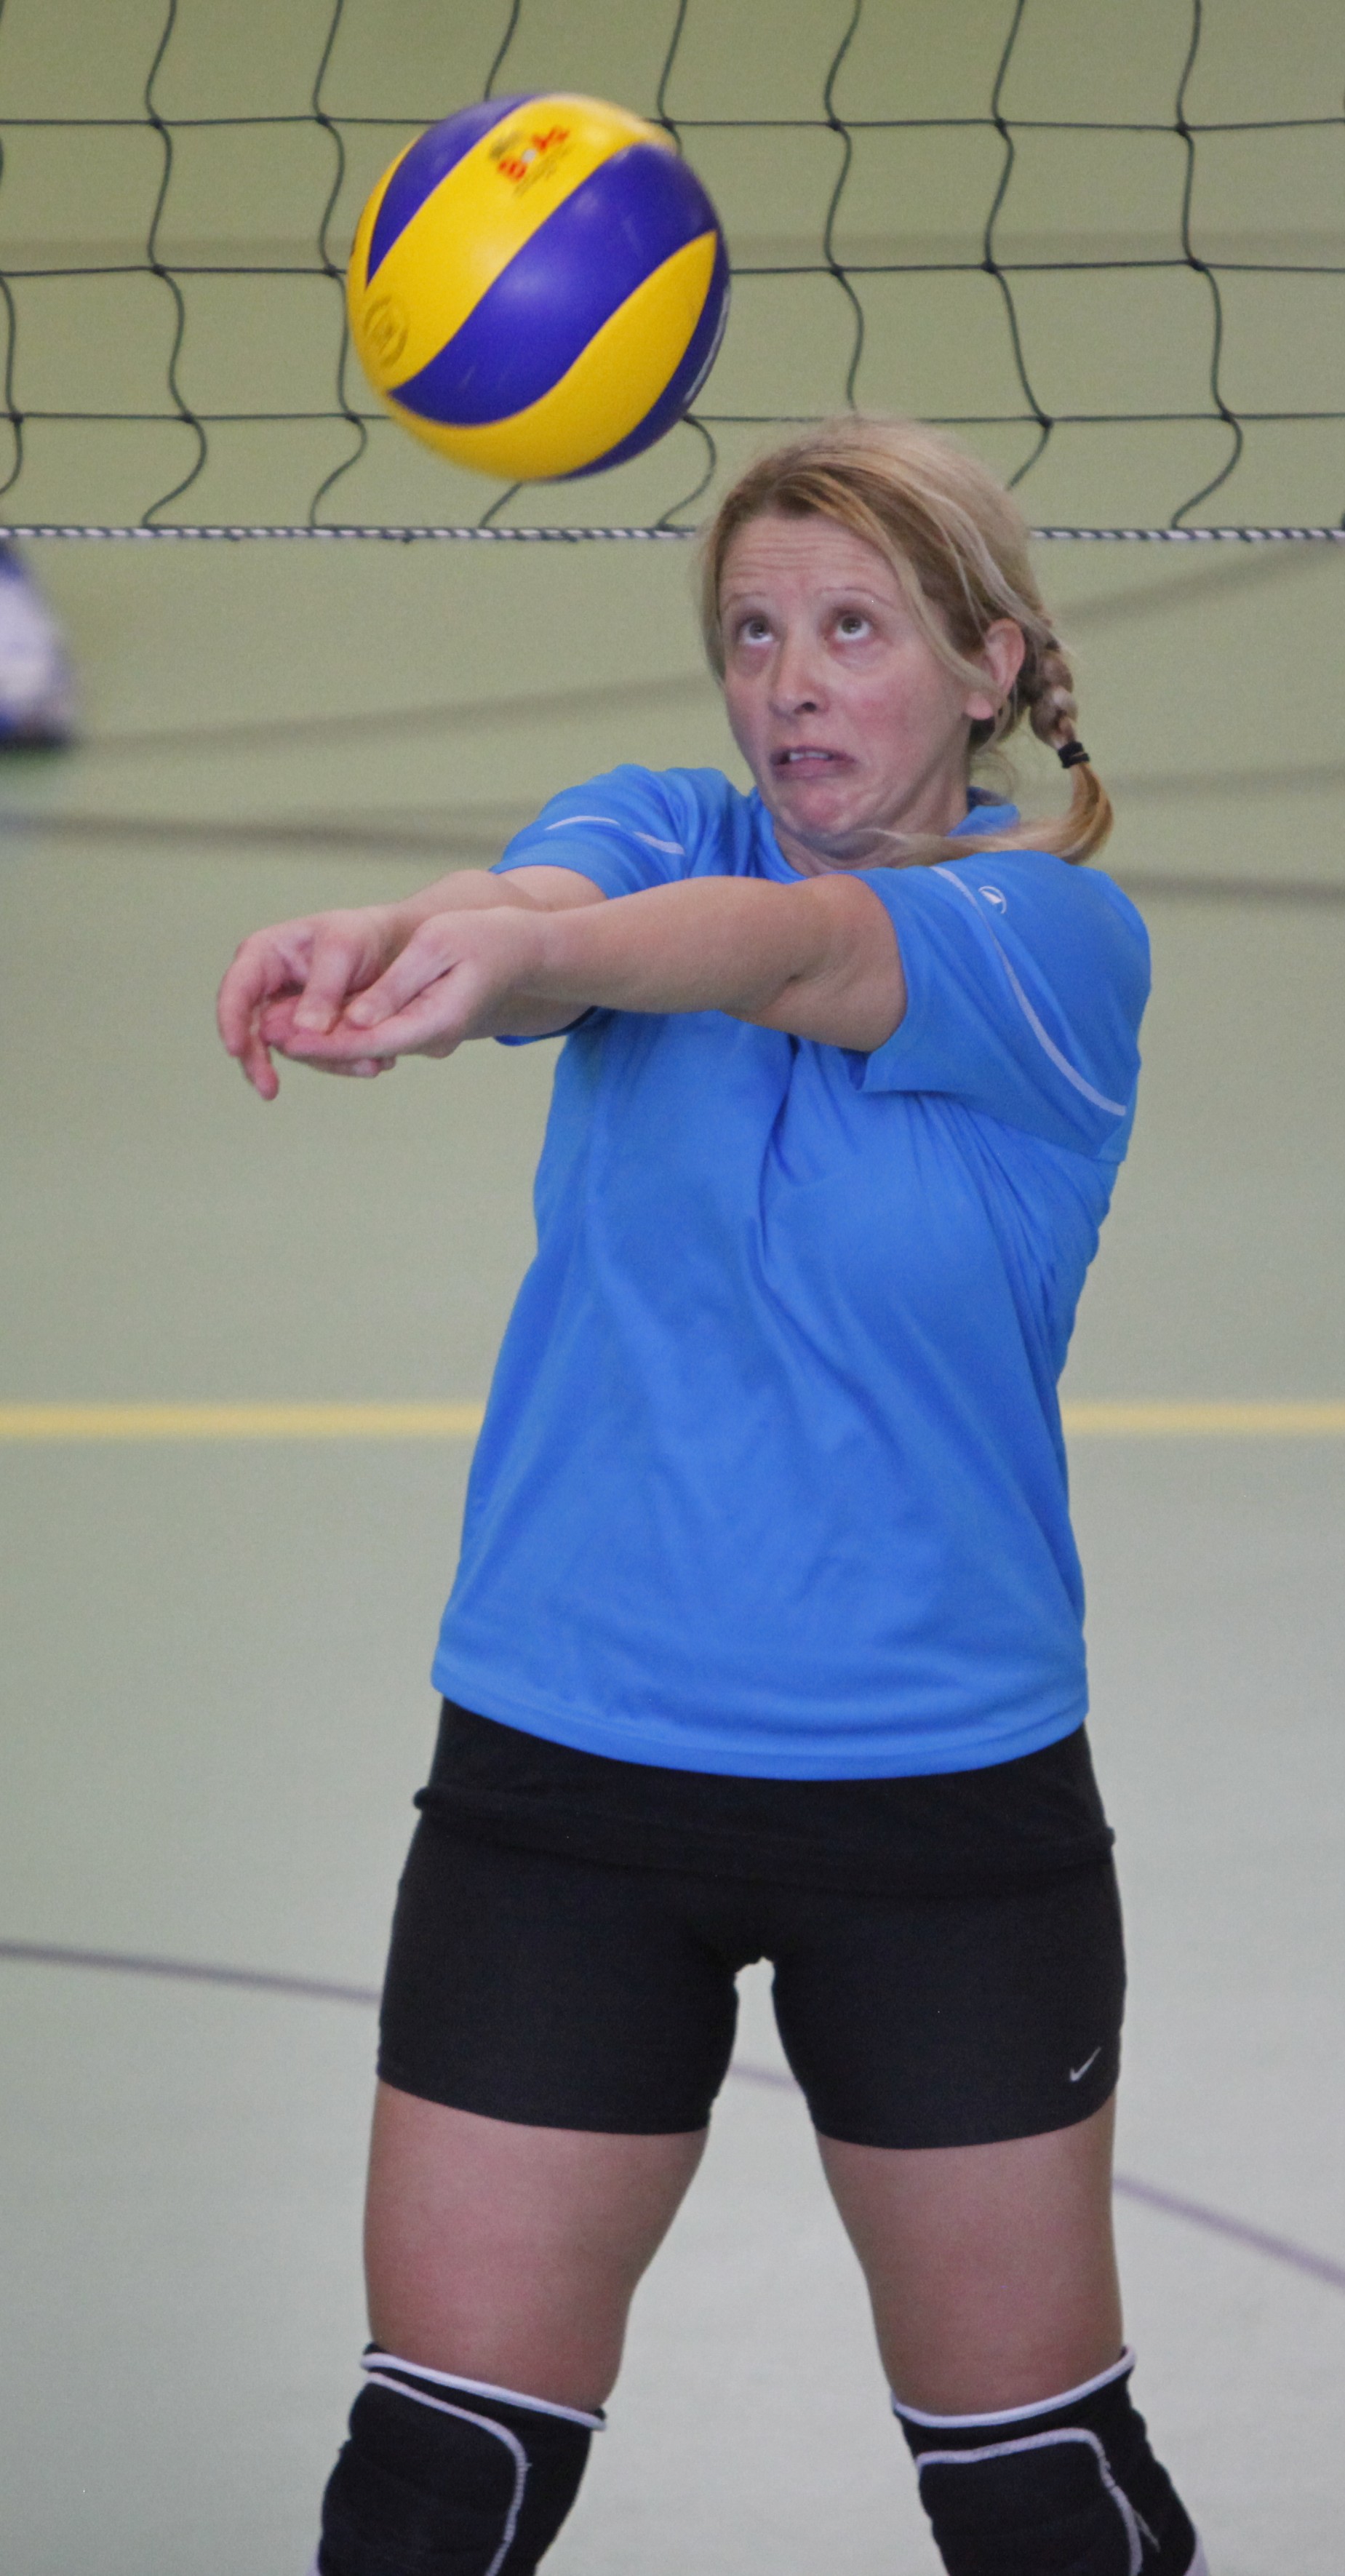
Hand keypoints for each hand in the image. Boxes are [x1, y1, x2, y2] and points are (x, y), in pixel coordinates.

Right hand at [217, 901, 414, 1097]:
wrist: (390, 948)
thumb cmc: (358, 935)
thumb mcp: (342, 950)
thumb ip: (323, 989)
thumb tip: (305, 1032)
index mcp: (263, 955)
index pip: (236, 991)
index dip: (232, 1021)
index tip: (236, 1050)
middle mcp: (267, 988)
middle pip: (250, 1030)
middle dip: (258, 1062)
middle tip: (269, 1090)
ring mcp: (286, 1014)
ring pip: (288, 1049)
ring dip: (321, 1061)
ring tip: (364, 1066)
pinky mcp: (309, 1034)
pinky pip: (316, 1054)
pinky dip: (341, 1061)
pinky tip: (372, 1065)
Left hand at [260, 905, 553, 1067]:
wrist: (519, 950)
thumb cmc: (483, 939)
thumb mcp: (438, 948)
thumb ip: (395, 986)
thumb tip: (355, 1020)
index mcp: (435, 1022)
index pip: (369, 1040)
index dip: (322, 1041)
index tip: (283, 1035)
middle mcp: (429, 1038)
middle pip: (361, 1051)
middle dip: (312, 1045)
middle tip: (264, 1035)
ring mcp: (424, 1037)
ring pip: (364, 1048)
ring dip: (319, 1043)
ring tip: (272, 1032)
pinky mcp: (417, 1028)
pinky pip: (375, 1038)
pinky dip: (340, 1034)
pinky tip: (306, 1024)